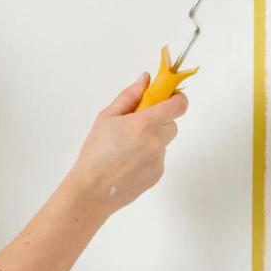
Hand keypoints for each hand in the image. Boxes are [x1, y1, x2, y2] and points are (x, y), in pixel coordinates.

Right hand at [70, 71, 188, 212]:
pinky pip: (158, 158)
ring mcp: (159, 160)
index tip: (169, 96)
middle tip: (137, 124)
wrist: (93, 190)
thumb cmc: (96, 153)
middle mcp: (156, 142)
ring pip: (163, 142)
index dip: (177, 98)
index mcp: (144, 124)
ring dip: (152, 140)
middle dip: (158, 120)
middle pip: (171, 123)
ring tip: (127, 148)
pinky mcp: (158, 174)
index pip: (177, 105)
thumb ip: (129, 97)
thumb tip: (145, 80)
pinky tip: (128, 162)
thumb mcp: (106, 118)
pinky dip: (148, 157)